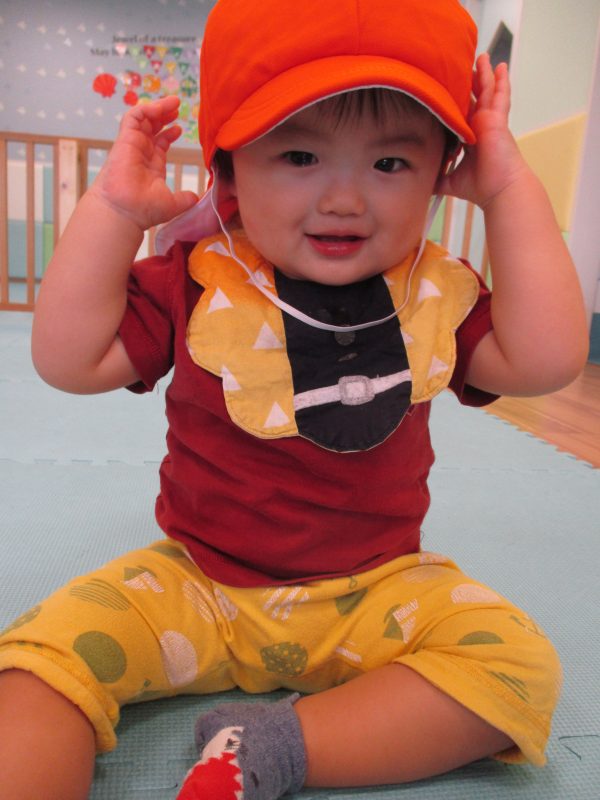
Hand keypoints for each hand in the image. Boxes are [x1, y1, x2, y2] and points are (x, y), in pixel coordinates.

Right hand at [90, 96, 198, 230]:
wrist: (125, 211)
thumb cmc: (144, 210)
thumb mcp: (172, 204)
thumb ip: (185, 198)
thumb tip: (196, 197)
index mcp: (151, 165)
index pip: (159, 143)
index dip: (169, 133)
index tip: (179, 127)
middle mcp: (141, 153)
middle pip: (152, 127)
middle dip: (164, 115)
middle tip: (178, 107)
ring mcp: (132, 145)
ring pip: (143, 119)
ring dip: (158, 108)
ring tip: (173, 102)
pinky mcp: (125, 139)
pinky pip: (133, 117)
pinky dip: (146, 109)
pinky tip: (160, 108)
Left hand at [438, 54, 528, 208]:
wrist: (499, 190)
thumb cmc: (481, 186)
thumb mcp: (451, 181)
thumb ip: (437, 178)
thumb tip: (421, 184)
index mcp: (470, 136)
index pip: (460, 113)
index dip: (454, 100)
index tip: (445, 89)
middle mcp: (480, 126)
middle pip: (473, 97)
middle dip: (468, 81)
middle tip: (460, 64)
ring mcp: (490, 121)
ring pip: (486, 91)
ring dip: (483, 74)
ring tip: (480, 56)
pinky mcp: (497, 119)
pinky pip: (500, 95)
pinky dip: (501, 81)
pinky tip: (501, 66)